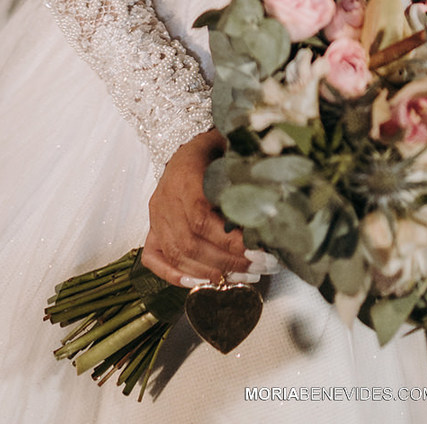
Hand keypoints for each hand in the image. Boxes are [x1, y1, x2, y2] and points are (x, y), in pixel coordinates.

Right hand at [141, 129, 249, 285]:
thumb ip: (246, 170)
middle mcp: (165, 199)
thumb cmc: (214, 148)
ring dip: (211, 273)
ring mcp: (155, 216)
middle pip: (190, 243)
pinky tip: (202, 283)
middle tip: (260, 268)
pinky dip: (176, 276)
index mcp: (184, 176)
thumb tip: (276, 197)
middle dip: (227, 262)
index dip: (229, 241)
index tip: (258, 251)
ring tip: (243, 277)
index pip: (201, 219)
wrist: (184, 142)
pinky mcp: (151, 228)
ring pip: (177, 255)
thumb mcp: (231, 148)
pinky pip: (155, 259)